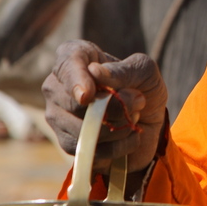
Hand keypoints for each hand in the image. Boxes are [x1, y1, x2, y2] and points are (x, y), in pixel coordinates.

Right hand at [43, 40, 167, 173]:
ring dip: (118, 127)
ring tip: (134, 117)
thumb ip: (124, 70)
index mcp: (74, 57)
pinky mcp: (67, 141)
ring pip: (80, 129)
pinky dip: (116, 146)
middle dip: (114, 107)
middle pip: (75, 103)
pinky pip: (87, 149)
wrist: (149, 119)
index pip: (66, 64)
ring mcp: (57, 115)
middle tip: (139, 101)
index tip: (88, 95)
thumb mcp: (145, 70)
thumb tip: (95, 72)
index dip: (75, 80)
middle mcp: (57, 85)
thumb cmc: (143, 85)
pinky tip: (128, 135)